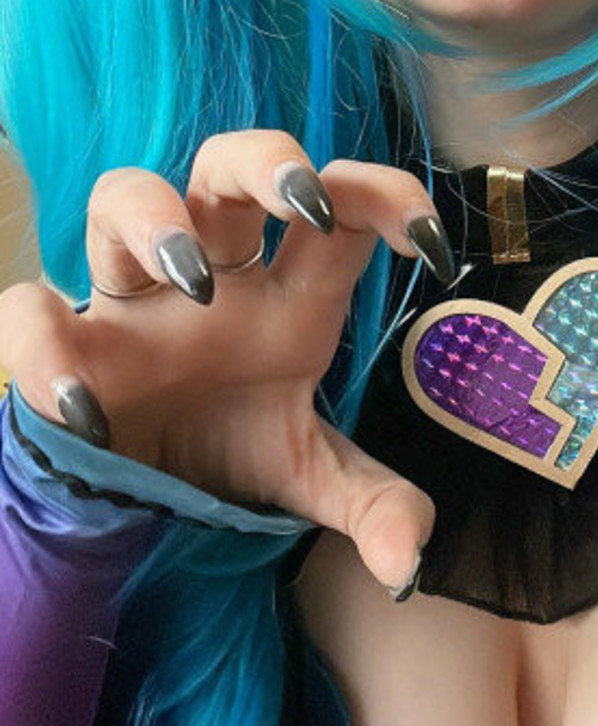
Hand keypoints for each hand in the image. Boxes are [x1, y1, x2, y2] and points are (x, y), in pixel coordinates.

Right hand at [0, 131, 448, 594]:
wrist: (137, 498)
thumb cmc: (224, 450)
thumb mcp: (303, 477)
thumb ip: (366, 504)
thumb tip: (409, 561)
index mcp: (283, 297)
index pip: (337, 210)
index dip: (382, 197)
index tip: (429, 240)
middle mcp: (209, 277)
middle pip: (226, 166)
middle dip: (266, 164)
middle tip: (304, 205)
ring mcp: (131, 303)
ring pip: (122, 196)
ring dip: (155, 217)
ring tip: (194, 277)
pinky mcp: (62, 345)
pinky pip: (29, 314)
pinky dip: (45, 348)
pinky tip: (85, 411)